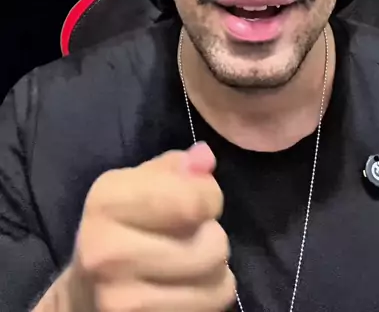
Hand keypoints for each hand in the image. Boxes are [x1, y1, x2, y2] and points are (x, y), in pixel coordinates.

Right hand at [68, 143, 235, 311]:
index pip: (194, 200)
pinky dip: (208, 298)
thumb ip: (175, 168)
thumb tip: (205, 158)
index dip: (210, 196)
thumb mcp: (136, 185)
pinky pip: (209, 308)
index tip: (198, 201)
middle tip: (189, 237)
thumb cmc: (120, 228)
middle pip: (213, 245)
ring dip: (215, 271)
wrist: (84, 295)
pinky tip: (184, 289)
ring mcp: (121, 300)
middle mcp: (107, 251)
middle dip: (212, 237)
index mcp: (106, 201)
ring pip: (217, 282)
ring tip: (190, 264)